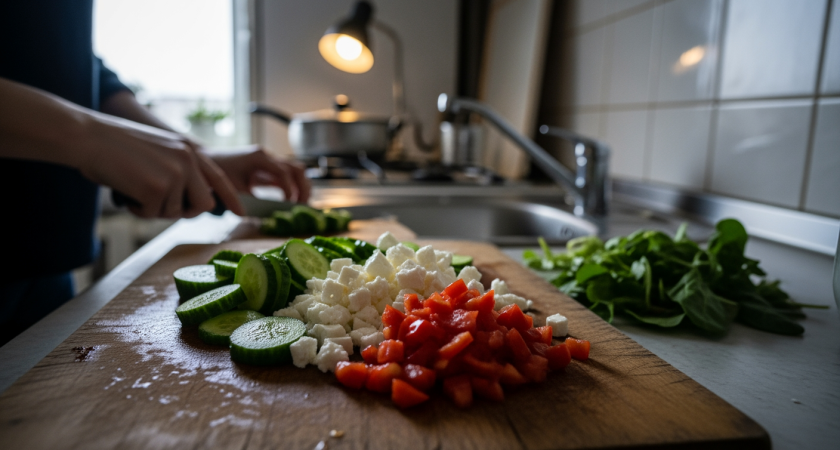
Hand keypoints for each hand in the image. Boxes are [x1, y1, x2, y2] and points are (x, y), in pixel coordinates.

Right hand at [77, 114, 242, 217]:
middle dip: (183, 211)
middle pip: (203, 205)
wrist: (88, 136)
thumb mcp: (160, 151)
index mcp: (189, 150)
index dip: (231, 198)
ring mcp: (175, 174)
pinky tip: (125, 191)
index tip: (242, 213)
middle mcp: (188, 161)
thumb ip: (180, 170)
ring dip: (153, 208)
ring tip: (134, 187)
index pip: (219, 178)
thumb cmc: (116, 146)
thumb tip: (196, 200)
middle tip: (156, 202)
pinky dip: (136, 209)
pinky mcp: (157, 188)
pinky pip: (151, 214)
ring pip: (174, 213)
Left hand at [207, 146, 310, 203]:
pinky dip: (293, 187)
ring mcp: (269, 160)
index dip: (290, 189)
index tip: (290, 204)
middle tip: (302, 206)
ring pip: (295, 171)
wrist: (206, 159)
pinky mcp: (268, 167)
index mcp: (259, 157)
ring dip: (301, 187)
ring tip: (300, 205)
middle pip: (296, 168)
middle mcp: (268, 156)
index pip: (283, 172)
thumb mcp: (234, 188)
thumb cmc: (217, 173)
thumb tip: (268, 214)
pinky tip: (292, 201)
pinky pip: (287, 176)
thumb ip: (252, 199)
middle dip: (303, 187)